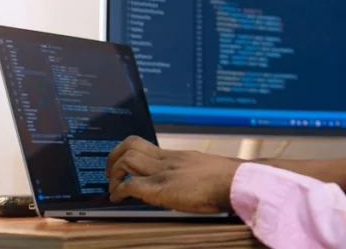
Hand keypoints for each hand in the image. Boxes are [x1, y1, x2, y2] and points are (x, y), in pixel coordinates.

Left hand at [105, 136, 241, 213]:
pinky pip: (131, 185)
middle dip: (113, 158)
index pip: (144, 145)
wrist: (235, 182)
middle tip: (110, 172)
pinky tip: (118, 199)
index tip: (123, 165)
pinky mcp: (162, 189)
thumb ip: (188, 173)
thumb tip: (184, 184)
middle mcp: (167, 159)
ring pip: (126, 160)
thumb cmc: (226, 180)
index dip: (127, 153)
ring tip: (113, 188)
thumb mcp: (203, 170)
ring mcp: (164, 172)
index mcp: (177, 155)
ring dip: (114, 175)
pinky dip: (119, 192)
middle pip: (130, 145)